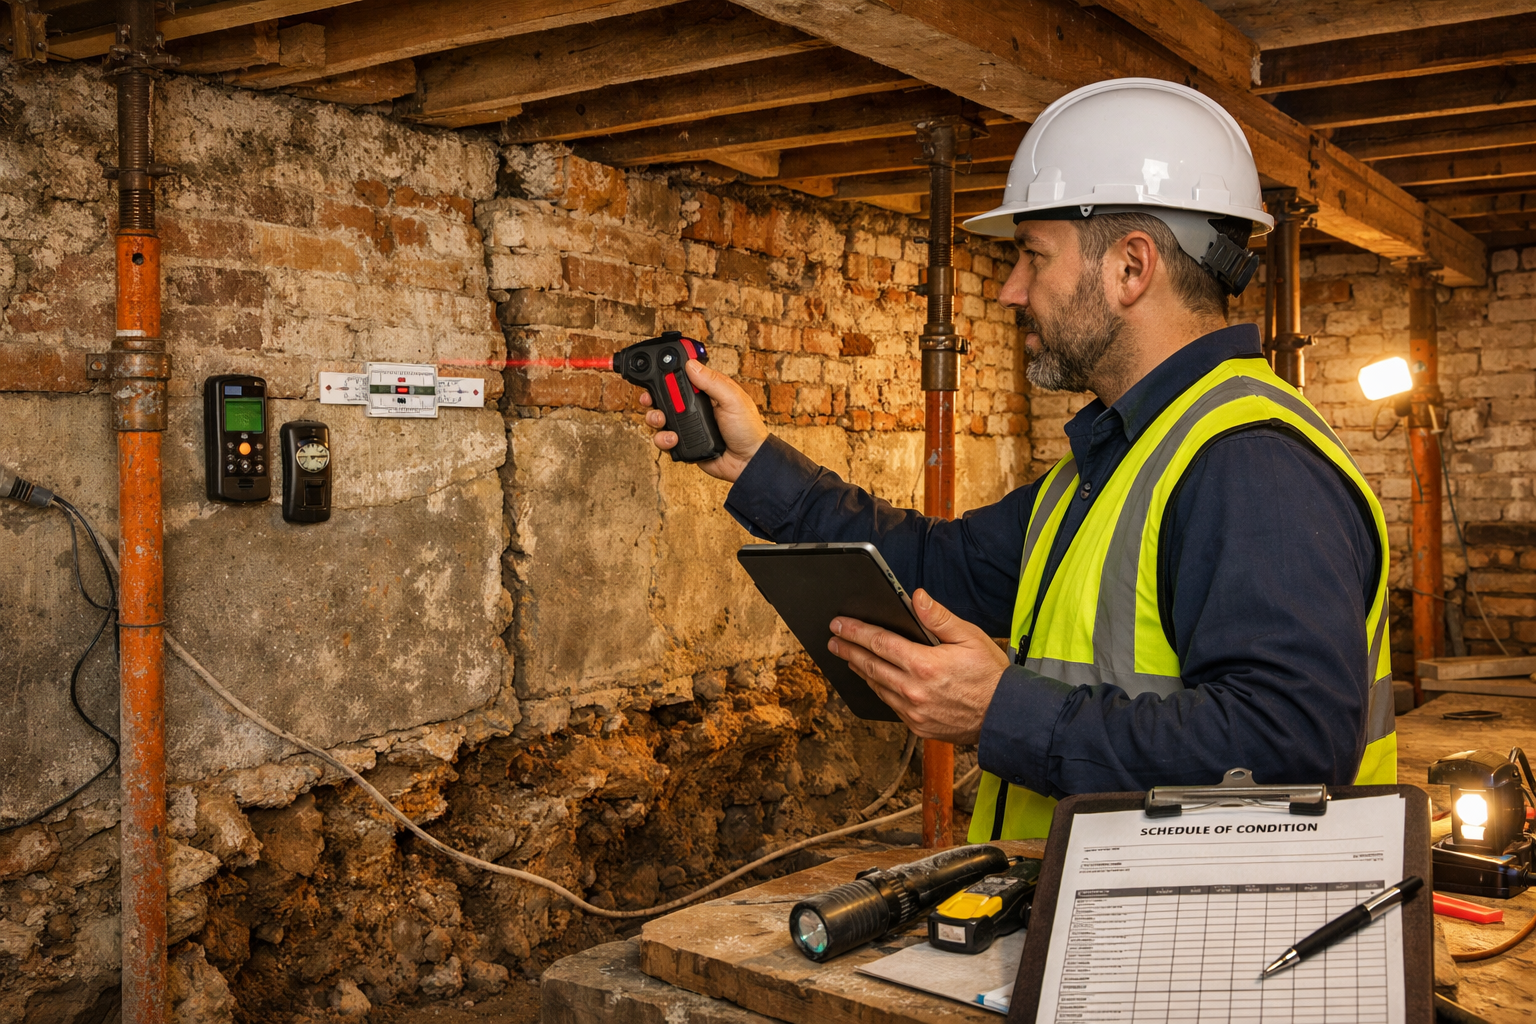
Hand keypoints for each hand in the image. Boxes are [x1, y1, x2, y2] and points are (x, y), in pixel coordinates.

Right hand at [640, 360, 768, 482]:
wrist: (747, 463)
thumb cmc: (748, 430)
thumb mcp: (733, 400)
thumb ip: (712, 382)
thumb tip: (692, 365)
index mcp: (707, 392)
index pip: (682, 378)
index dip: (667, 374)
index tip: (655, 373)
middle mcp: (694, 407)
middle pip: (665, 397)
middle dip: (653, 397)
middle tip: (649, 399)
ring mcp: (688, 425)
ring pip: (660, 418)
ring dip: (655, 418)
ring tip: (662, 421)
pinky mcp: (683, 443)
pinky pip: (664, 439)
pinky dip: (663, 439)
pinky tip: (673, 439)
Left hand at [826, 589, 1008, 744]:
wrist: (1004, 716)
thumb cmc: (990, 675)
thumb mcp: (969, 637)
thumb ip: (939, 617)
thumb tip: (917, 597)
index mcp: (925, 665)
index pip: (880, 643)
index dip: (856, 631)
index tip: (839, 624)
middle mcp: (914, 691)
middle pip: (871, 666)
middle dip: (849, 650)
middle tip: (833, 639)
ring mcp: (914, 713)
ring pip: (877, 687)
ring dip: (860, 670)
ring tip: (848, 657)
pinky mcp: (918, 727)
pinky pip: (890, 705)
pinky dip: (878, 689)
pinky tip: (874, 680)